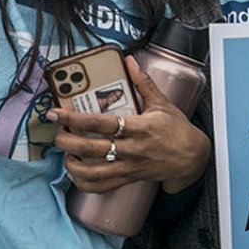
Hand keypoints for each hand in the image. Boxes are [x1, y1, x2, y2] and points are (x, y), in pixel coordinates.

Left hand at [52, 56, 209, 194]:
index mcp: (139, 127)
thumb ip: (143, 82)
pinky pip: (102, 187)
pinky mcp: (129, 178)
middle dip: (67, 141)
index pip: (101, 122)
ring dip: (73, 164)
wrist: (192, 157)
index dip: (75, 118)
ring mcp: (129, 166)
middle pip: (91, 148)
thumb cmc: (177, 129)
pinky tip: (76, 172)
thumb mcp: (162, 103)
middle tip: (56, 133)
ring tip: (66, 153)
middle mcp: (132, 149)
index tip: (57, 113)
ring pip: (93, 172)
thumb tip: (130, 61)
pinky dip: (84, 183)